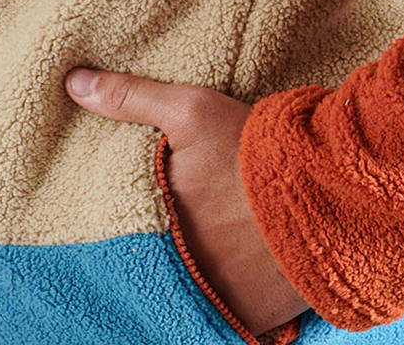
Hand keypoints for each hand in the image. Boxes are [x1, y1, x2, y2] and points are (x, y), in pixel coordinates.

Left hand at [65, 68, 307, 335]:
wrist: (330, 192)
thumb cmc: (253, 150)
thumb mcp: (190, 111)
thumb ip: (130, 98)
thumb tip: (73, 83)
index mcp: (157, 225)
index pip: (119, 236)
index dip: (121, 228)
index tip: (127, 219)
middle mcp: (180, 273)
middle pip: (154, 268)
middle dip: (156, 257)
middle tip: (169, 240)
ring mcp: (217, 301)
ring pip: (189, 294)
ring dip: (191, 279)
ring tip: (200, 259)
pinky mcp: (253, 320)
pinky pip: (227, 318)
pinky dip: (226, 301)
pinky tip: (232, 280)